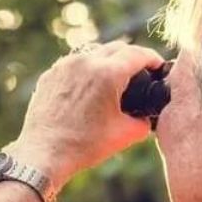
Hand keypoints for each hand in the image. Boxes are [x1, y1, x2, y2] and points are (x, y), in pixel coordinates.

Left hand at [8, 41, 164, 189]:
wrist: (44, 154)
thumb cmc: (84, 146)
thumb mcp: (124, 135)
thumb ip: (144, 122)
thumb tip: (145, 117)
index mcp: (107, 74)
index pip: (137, 54)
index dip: (152, 58)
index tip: (157, 65)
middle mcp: (85, 62)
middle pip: (117, 47)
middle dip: (131, 56)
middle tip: (139, 70)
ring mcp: (64, 66)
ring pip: (93, 52)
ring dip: (107, 60)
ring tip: (113, 77)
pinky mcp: (50, 75)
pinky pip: (74, 64)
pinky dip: (86, 70)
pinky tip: (89, 87)